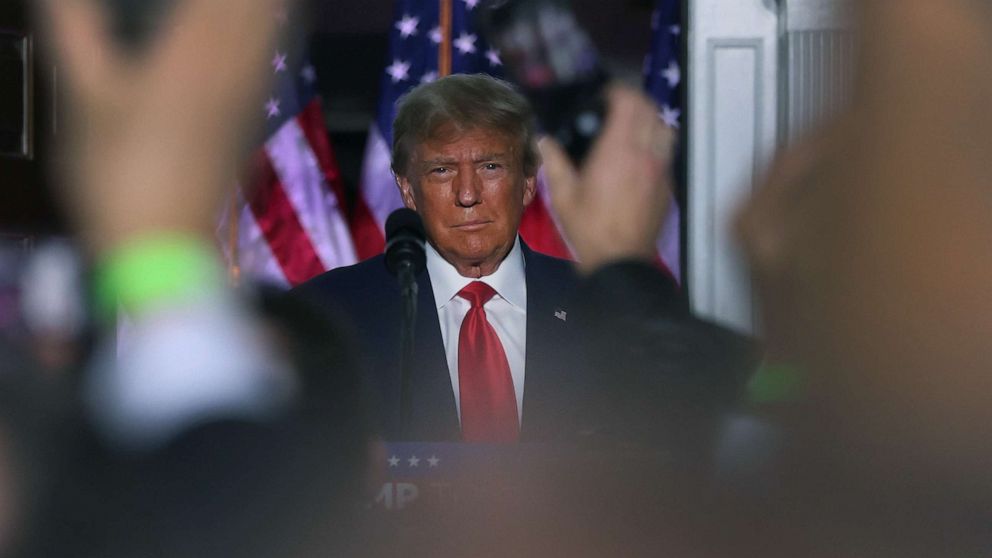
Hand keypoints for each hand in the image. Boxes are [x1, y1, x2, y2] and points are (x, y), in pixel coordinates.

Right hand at [41, 0, 287, 254]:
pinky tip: (268, 21)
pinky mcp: (250, 118)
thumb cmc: (117, 172)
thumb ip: (75, 30)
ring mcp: (248, 95)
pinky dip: (271, 27)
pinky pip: (269, 57)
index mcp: (194, 52)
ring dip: (267, 4)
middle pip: (259, 6)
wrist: (163, 246)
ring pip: (271, 28)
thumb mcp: (86, 98)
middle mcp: (233, 67)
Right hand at [541, 86, 674, 273]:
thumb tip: (544, 142)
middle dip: (635, 101)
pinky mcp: (667, 186)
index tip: (606, 95)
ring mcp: (660, 170)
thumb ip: (554, 163)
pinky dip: (656, 144)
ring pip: (665, 129)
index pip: (629, 103)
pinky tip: (639, 156)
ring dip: (650, 120)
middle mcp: (645, 155)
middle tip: (618, 105)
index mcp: (618, 152)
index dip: (618, 92)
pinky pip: (666, 153)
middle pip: (651, 110)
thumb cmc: (590, 230)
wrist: (620, 261)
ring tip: (632, 126)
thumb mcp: (563, 196)